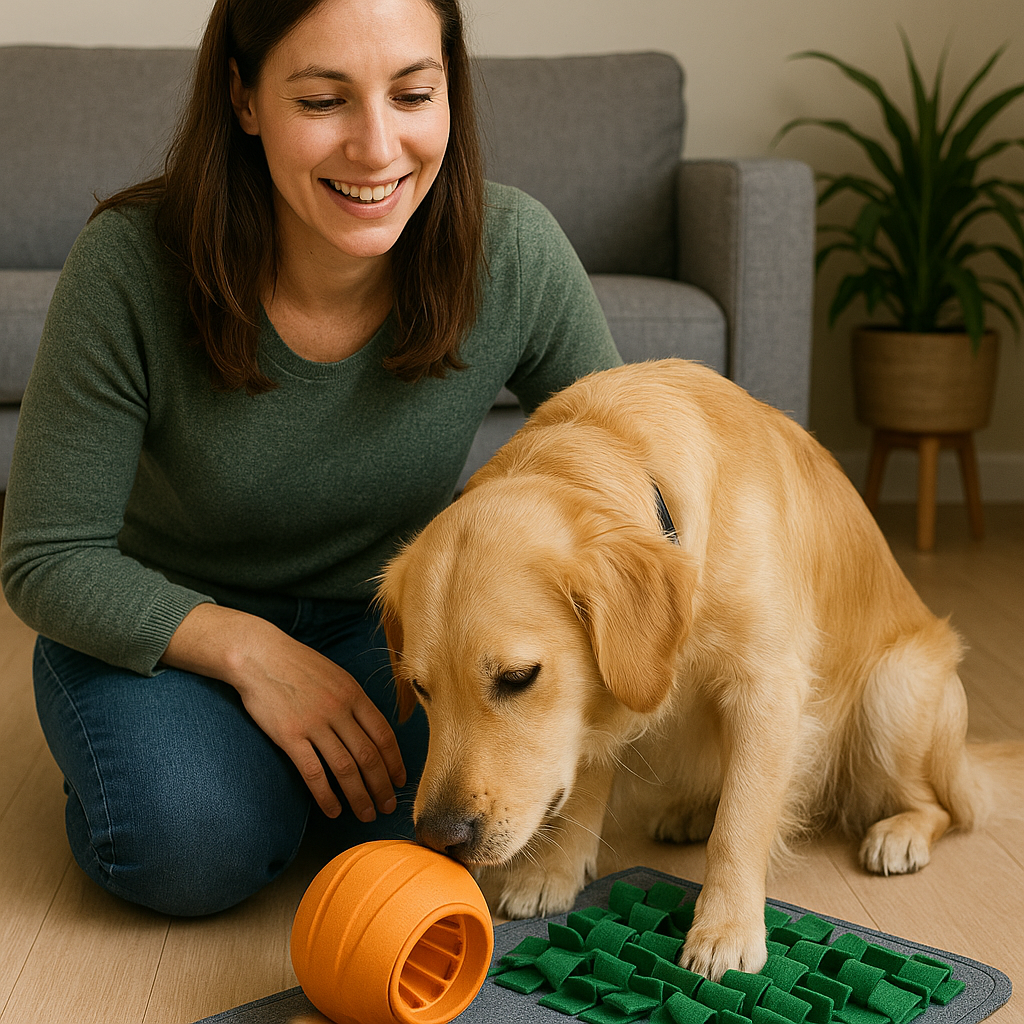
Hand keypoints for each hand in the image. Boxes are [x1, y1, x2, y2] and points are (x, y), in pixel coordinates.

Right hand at [163, 604, 406, 818]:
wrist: (259, 655)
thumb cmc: (298, 665)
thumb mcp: (336, 675)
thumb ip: (354, 701)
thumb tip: (371, 730)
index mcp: (354, 694)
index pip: (383, 734)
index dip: (394, 762)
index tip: (400, 781)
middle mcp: (338, 710)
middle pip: (369, 756)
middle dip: (382, 786)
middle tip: (387, 807)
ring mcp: (314, 723)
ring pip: (345, 768)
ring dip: (359, 796)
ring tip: (366, 814)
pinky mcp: (289, 736)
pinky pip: (313, 773)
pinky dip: (326, 795)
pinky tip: (333, 810)